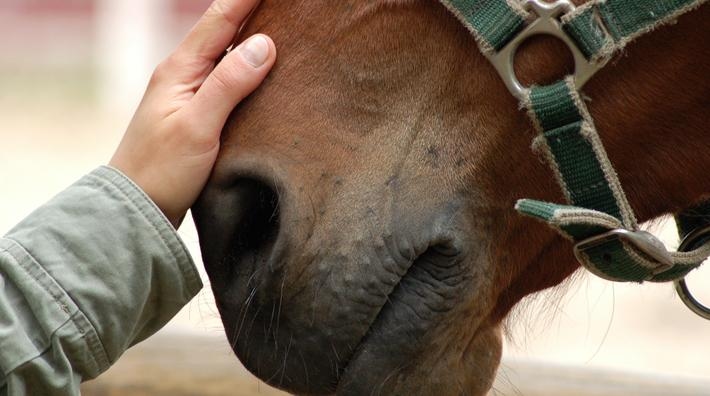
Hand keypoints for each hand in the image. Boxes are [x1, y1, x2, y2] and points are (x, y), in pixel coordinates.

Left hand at [109, 0, 275, 227]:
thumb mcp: (198, 126)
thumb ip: (228, 84)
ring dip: (251, 37)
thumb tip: (264, 44)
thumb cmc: (162, 170)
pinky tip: (264, 72)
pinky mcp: (197, 114)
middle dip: (252, 10)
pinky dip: (247, 69)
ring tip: (282, 26)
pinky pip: (227, 80)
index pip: (220, 19)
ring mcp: (188, 94)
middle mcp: (183, 75)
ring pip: (226, 55)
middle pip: (223, 31)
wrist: (136, 209)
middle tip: (284, 7)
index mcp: (180, 69)